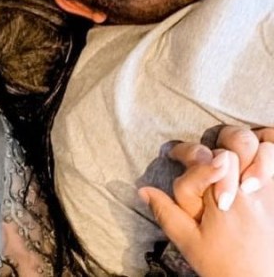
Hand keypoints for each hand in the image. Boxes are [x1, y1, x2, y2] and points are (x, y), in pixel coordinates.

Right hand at [140, 126, 273, 276]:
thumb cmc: (227, 266)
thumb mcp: (190, 242)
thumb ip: (167, 213)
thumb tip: (143, 191)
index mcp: (224, 196)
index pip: (204, 156)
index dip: (187, 152)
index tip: (175, 155)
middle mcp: (251, 188)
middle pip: (238, 141)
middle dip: (223, 140)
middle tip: (214, 156)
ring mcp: (271, 191)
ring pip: (266, 147)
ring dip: (253, 146)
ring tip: (242, 155)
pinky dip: (270, 154)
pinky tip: (260, 158)